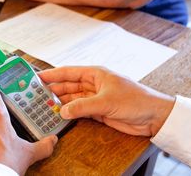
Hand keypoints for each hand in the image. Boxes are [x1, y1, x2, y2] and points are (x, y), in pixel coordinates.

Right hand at [38, 66, 174, 136]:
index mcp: (95, 74)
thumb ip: (82, 106)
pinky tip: (59, 115)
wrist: (153, 117)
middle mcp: (93, 84)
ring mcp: (94, 98)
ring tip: (44, 106)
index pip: (68, 72)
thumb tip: (63, 111)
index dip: (52, 74)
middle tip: (36, 95)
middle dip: (53, 90)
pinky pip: (78, 110)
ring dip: (60, 103)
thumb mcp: (106, 102)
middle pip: (68, 86)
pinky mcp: (97, 111)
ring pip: (72, 99)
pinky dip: (69, 112)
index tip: (37, 77)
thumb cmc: (135, 100)